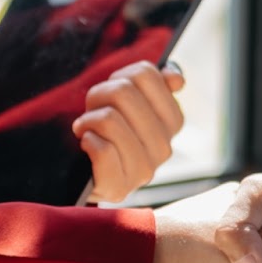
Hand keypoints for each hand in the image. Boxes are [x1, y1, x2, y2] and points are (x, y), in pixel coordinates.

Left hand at [74, 61, 183, 202]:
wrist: (85, 174)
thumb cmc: (106, 133)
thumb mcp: (128, 103)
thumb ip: (153, 85)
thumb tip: (176, 78)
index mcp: (172, 122)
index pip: (145, 74)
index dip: (120, 77)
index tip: (112, 95)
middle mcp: (164, 147)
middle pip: (123, 93)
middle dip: (98, 97)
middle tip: (94, 112)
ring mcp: (144, 171)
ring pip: (110, 120)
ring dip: (88, 120)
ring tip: (87, 130)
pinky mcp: (119, 188)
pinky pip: (102, 149)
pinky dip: (86, 141)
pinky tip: (87, 147)